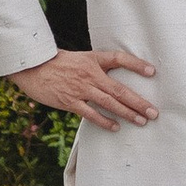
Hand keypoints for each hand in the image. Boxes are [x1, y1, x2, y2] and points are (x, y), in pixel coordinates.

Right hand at [13, 47, 157, 128]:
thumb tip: (112, 77)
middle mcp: (90, 75)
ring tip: (142, 121)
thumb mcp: (79, 58)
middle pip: (119, 89)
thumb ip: (96, 67)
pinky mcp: (70, 102)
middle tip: (154, 112)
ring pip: (109, 103)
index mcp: (93, 60)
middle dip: (138, 102)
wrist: (32, 68)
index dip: (136, 64)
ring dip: (127, 113)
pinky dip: (104, 121)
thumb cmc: (57, 63)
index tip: (152, 72)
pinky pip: (91, 114)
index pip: (119, 59)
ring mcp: (80, 89)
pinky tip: (115, 127)